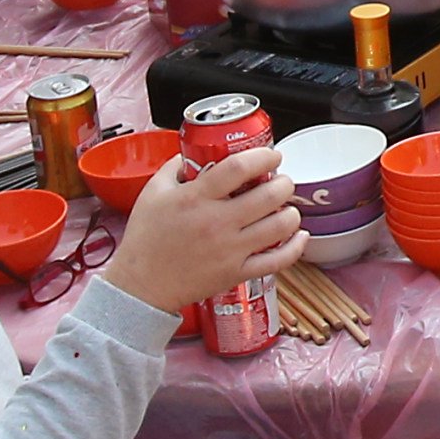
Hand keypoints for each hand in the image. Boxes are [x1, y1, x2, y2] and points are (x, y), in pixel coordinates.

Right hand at [106, 142, 302, 314]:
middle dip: (285, 183)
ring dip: (291, 212)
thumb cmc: (145, 239)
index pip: (239, 167)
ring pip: (280, 226)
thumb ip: (174, 167)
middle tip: (282, 181)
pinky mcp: (236, 273)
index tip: (272, 156)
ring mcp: (230, 250)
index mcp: (196, 198)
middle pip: (270, 195)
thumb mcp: (152, 193)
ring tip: (286, 207)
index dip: (263, 156)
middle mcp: (217, 222)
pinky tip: (299, 236)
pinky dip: (296, 246)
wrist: (140, 286)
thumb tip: (193, 152)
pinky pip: (278, 260)